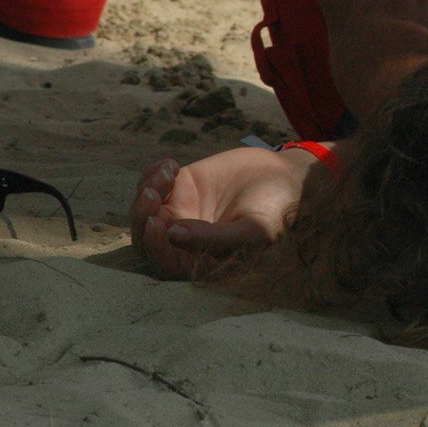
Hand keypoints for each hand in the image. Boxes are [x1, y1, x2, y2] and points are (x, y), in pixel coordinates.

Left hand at [130, 146, 318, 277]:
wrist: (286, 177)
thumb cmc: (276, 211)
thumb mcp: (252, 229)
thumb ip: (213, 237)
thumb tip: (172, 235)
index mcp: (200, 259)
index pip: (165, 261)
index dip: (154, 245)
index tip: (157, 220)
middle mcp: (185, 240)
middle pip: (145, 238)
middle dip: (141, 216)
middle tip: (153, 193)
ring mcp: (180, 212)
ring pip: (144, 210)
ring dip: (147, 190)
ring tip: (169, 172)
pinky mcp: (180, 187)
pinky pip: (152, 184)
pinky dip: (152, 174)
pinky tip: (171, 165)